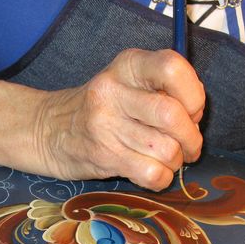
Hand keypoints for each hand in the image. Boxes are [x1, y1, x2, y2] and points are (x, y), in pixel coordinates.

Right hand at [36, 49, 204, 189]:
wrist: (48, 130)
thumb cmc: (101, 107)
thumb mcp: (127, 80)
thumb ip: (164, 89)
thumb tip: (196, 117)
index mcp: (128, 65)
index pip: (172, 68)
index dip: (193, 95)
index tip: (192, 110)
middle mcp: (114, 91)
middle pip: (172, 115)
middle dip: (191, 138)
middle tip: (188, 145)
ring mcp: (105, 125)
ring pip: (166, 149)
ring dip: (175, 161)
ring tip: (166, 158)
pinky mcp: (104, 156)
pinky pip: (151, 173)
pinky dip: (162, 178)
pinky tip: (153, 172)